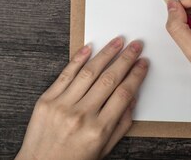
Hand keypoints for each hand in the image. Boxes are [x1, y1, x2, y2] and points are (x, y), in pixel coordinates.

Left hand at [16, 37, 147, 159]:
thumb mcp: (104, 149)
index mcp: (98, 130)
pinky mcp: (46, 100)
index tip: (143, 64)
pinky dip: (78, 59)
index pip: (124, 94)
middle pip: (110, 79)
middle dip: (126, 59)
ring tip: (118, 41)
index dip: (136, 75)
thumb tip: (132, 98)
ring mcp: (62, 106)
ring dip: (106, 53)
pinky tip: (89, 48)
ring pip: (89, 72)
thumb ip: (121, 124)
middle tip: (135, 46)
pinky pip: (65, 74)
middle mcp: (81, 115)